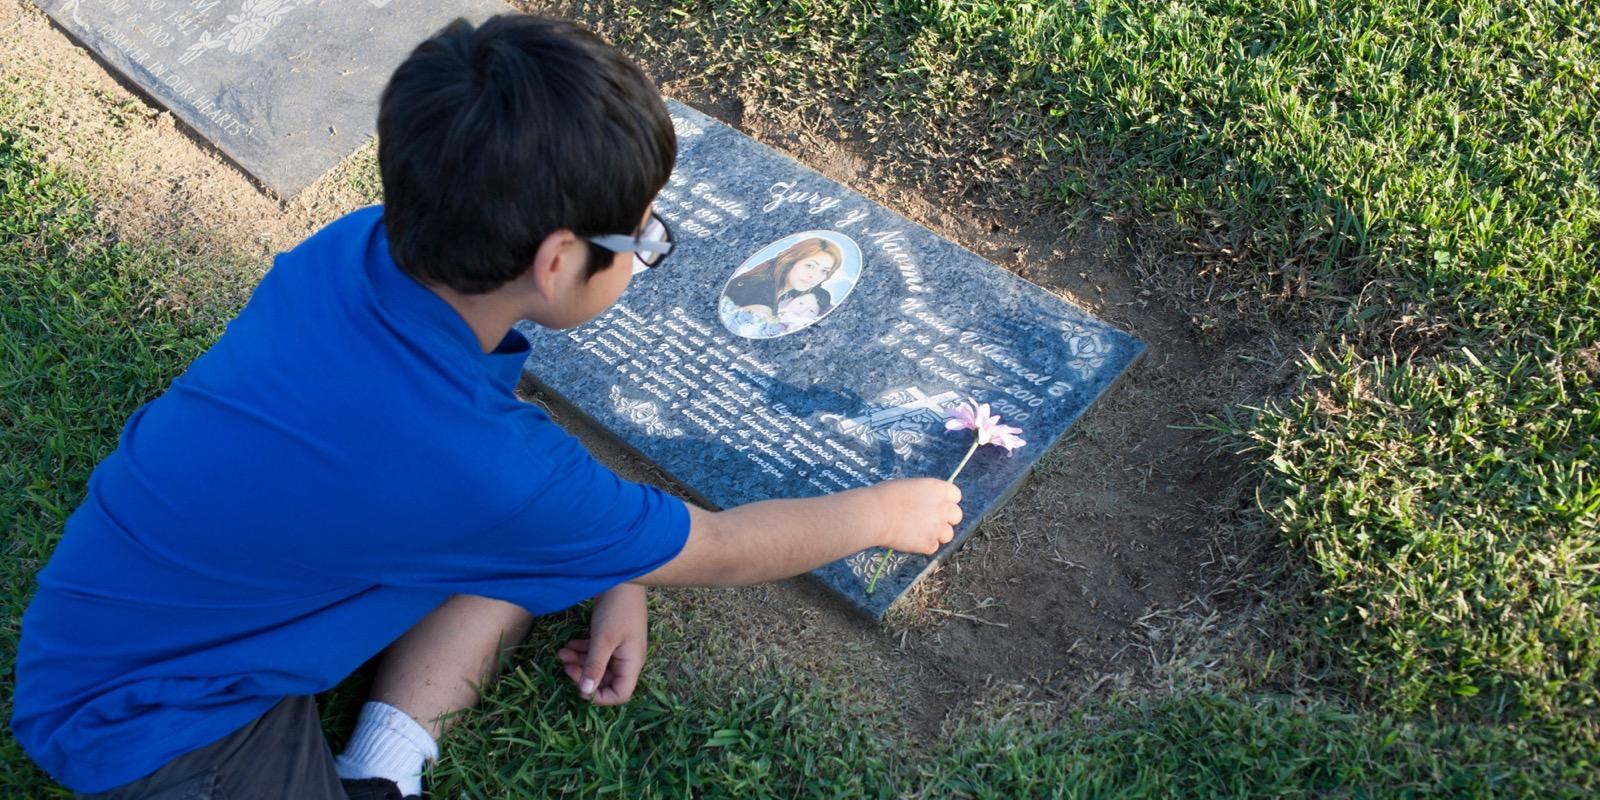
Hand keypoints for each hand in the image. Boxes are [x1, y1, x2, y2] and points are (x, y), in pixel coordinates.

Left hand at [557, 583, 646, 705]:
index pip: (621, 693)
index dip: (600, 697)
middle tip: (566, 666)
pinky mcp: (610, 637)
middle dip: (584, 676)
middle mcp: (627, 658)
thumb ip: (595, 666)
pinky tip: (568, 645)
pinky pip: (595, 653)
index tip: (580, 687)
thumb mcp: (604, 639)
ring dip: (579, 663)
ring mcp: (619, 647)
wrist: (621, 577)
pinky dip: (582, 652)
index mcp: (632, 662)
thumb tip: (586, 693)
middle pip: (606, 681)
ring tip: (562, 653)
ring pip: (598, 666)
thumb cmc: (617, 608)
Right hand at [866, 478, 961, 554]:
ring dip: (936, 534)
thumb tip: (928, 503)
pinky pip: (932, 547)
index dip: (947, 501)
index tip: (938, 505)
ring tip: (918, 531)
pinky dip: (923, 545)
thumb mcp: (910, 486)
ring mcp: (937, 528)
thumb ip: (925, 495)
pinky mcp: (928, 544)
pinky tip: (910, 539)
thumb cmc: (885, 496)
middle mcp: (943, 508)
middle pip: (957, 516)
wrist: (875, 514)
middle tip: (930, 520)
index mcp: (938, 489)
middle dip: (945, 519)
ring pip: (948, 535)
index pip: (956, 495)